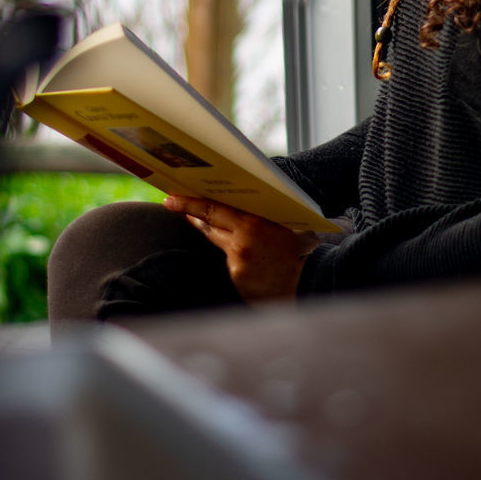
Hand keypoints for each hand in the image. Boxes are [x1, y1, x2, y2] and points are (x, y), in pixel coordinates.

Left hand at [163, 195, 319, 303]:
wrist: (309, 281)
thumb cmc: (299, 248)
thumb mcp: (282, 222)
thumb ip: (259, 213)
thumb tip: (236, 199)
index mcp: (253, 224)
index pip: (213, 209)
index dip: (190, 203)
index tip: (172, 198)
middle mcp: (241, 243)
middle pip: (208, 223)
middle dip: (189, 211)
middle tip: (172, 202)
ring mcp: (237, 262)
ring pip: (217, 239)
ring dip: (210, 229)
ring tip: (203, 217)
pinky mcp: (237, 277)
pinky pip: (230, 259)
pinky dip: (233, 253)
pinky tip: (247, 253)